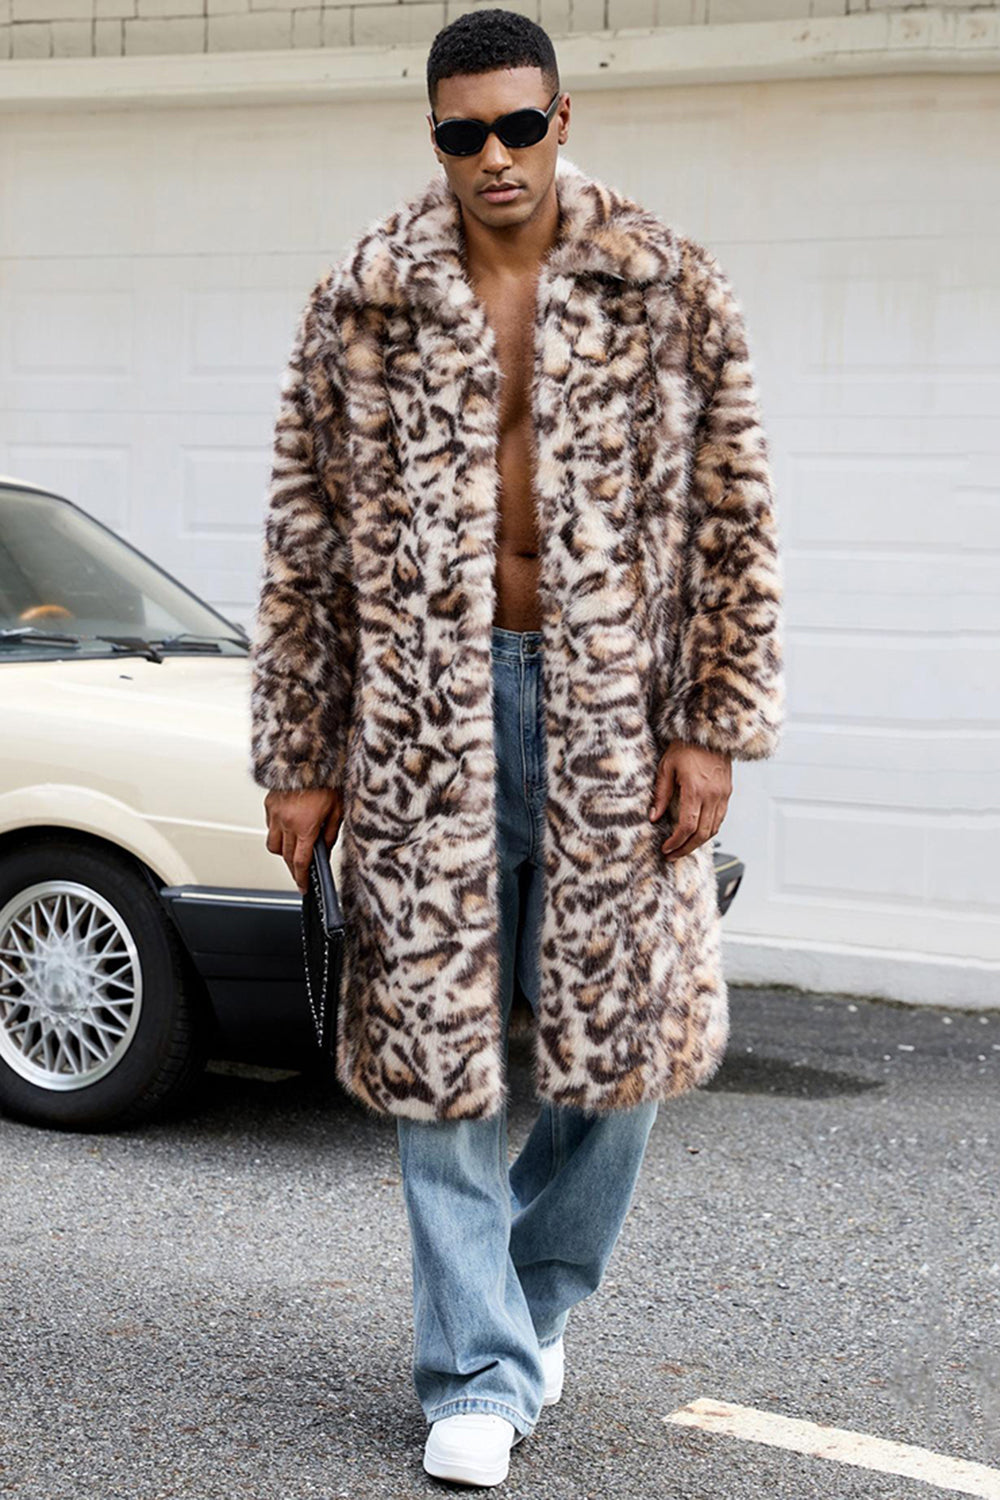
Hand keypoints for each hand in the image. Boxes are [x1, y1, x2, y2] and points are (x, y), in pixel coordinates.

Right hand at [264, 786, 342, 893]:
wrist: (310, 754)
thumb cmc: (327, 778)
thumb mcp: (338, 809)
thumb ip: (331, 834)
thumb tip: (325, 850)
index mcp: (304, 825)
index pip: (299, 862)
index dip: (301, 878)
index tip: (303, 887)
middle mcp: (286, 821)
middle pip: (285, 857)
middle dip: (293, 869)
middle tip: (301, 873)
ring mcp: (275, 812)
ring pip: (273, 844)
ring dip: (282, 852)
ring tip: (294, 850)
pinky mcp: (269, 803)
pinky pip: (269, 826)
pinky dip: (278, 832)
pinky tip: (289, 828)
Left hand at [648, 741, 731, 860]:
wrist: (709, 731)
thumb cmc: (686, 744)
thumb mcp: (666, 766)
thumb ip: (661, 794)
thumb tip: (654, 817)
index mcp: (696, 789)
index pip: (687, 825)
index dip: (676, 842)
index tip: (666, 849)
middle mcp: (713, 794)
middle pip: (702, 833)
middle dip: (686, 848)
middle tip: (672, 855)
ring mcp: (723, 794)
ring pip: (714, 829)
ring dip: (698, 842)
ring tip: (683, 847)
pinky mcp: (728, 792)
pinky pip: (720, 819)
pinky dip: (709, 830)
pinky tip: (697, 833)